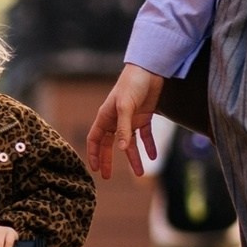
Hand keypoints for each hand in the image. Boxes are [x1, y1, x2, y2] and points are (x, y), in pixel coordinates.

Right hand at [86, 64, 161, 179]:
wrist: (150, 69)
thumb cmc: (132, 84)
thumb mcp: (126, 106)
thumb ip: (123, 128)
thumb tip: (120, 149)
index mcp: (106, 116)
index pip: (95, 139)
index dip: (94, 154)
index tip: (94, 170)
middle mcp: (116, 120)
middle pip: (110, 145)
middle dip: (109, 161)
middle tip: (108, 177)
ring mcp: (130, 119)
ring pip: (129, 144)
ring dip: (134, 158)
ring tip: (140, 174)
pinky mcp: (144, 117)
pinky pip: (145, 136)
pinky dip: (149, 146)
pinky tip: (153, 157)